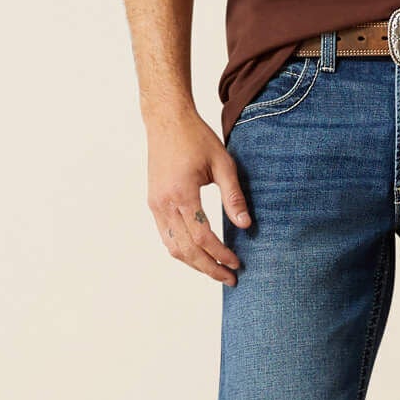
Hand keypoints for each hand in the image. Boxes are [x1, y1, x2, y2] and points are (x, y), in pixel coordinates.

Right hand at [146, 110, 251, 284]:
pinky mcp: (154, 203)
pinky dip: (182, 250)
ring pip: (172, 247)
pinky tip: (199, 254)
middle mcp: (164, 203)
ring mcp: (155, 205)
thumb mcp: (222, 163)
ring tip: (215, 271)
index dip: (220, 254)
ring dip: (194, 263)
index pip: (201, 236)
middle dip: (208, 267)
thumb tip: (246, 225)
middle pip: (185, 249)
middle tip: (230, 278)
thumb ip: (233, 196)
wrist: (166, 121)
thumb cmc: (196, 138)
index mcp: (181, 193)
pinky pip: (166, 236)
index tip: (237, 263)